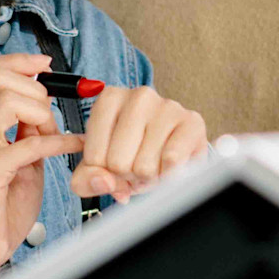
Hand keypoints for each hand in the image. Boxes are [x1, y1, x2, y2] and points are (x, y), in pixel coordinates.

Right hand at [0, 54, 83, 278]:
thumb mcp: (18, 160)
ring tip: (51, 135)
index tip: (44, 65)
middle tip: (48, 118)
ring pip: (6, 99)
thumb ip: (26, 132)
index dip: (17, 61)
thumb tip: (43, 105)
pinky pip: (27, 144)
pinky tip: (73, 147)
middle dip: (34, 89)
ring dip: (40, 112)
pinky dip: (57, 142)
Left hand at [75, 85, 207, 198]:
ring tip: (154, 164)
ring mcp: (167, 107)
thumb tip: (104, 181)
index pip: (94, 157)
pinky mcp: (192, 122)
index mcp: (109, 99)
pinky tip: (169, 165)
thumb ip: (86, 179)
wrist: (174, 149)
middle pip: (118, 162)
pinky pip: (171, 161)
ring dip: (149, 178)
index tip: (113, 162)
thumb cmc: (134, 152)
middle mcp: (138, 97)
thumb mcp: (99, 165)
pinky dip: (168, 174)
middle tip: (137, 165)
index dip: (104, 172)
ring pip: (144, 166)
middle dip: (127, 176)